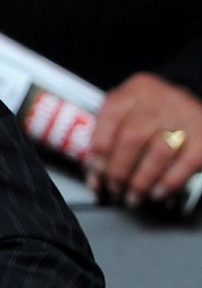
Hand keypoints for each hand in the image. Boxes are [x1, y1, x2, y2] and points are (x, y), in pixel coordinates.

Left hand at [86, 73, 201, 205]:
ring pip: (158, 152)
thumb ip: (109, 139)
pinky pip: (187, 162)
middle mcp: (159, 99)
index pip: (108, 119)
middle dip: (119, 170)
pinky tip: (157, 193)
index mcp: (135, 91)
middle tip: (116, 189)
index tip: (97, 174)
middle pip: (132, 137)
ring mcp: (185, 115)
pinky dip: (169, 182)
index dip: (99, 152)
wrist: (195, 105)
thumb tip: (96, 180)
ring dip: (142, 181)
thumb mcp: (129, 113)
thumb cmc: (155, 114)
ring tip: (134, 196)